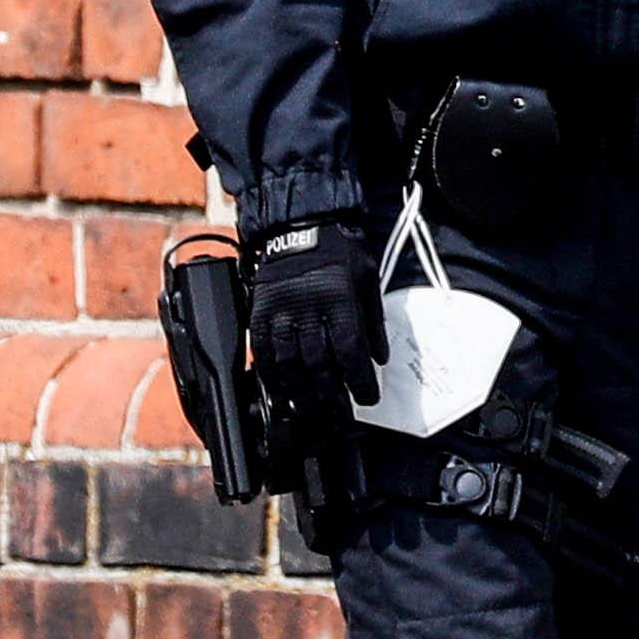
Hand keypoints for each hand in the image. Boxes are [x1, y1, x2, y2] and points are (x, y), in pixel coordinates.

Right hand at [248, 221, 377, 432]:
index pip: (350, 351)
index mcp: (339, 299)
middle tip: (339, 414)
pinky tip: (280, 391)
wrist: (299, 224)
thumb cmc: (338, 250)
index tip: (367, 398)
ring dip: (301, 392)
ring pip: (289, 363)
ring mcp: (280, 312)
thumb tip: (379, 358)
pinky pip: (262, 351)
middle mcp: (308, 308)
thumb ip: (374, 321)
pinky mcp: (259, 313)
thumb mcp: (368, 279)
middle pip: (319, 364)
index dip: (359, 381)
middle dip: (331, 396)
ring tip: (312, 409)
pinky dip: (271, 376)